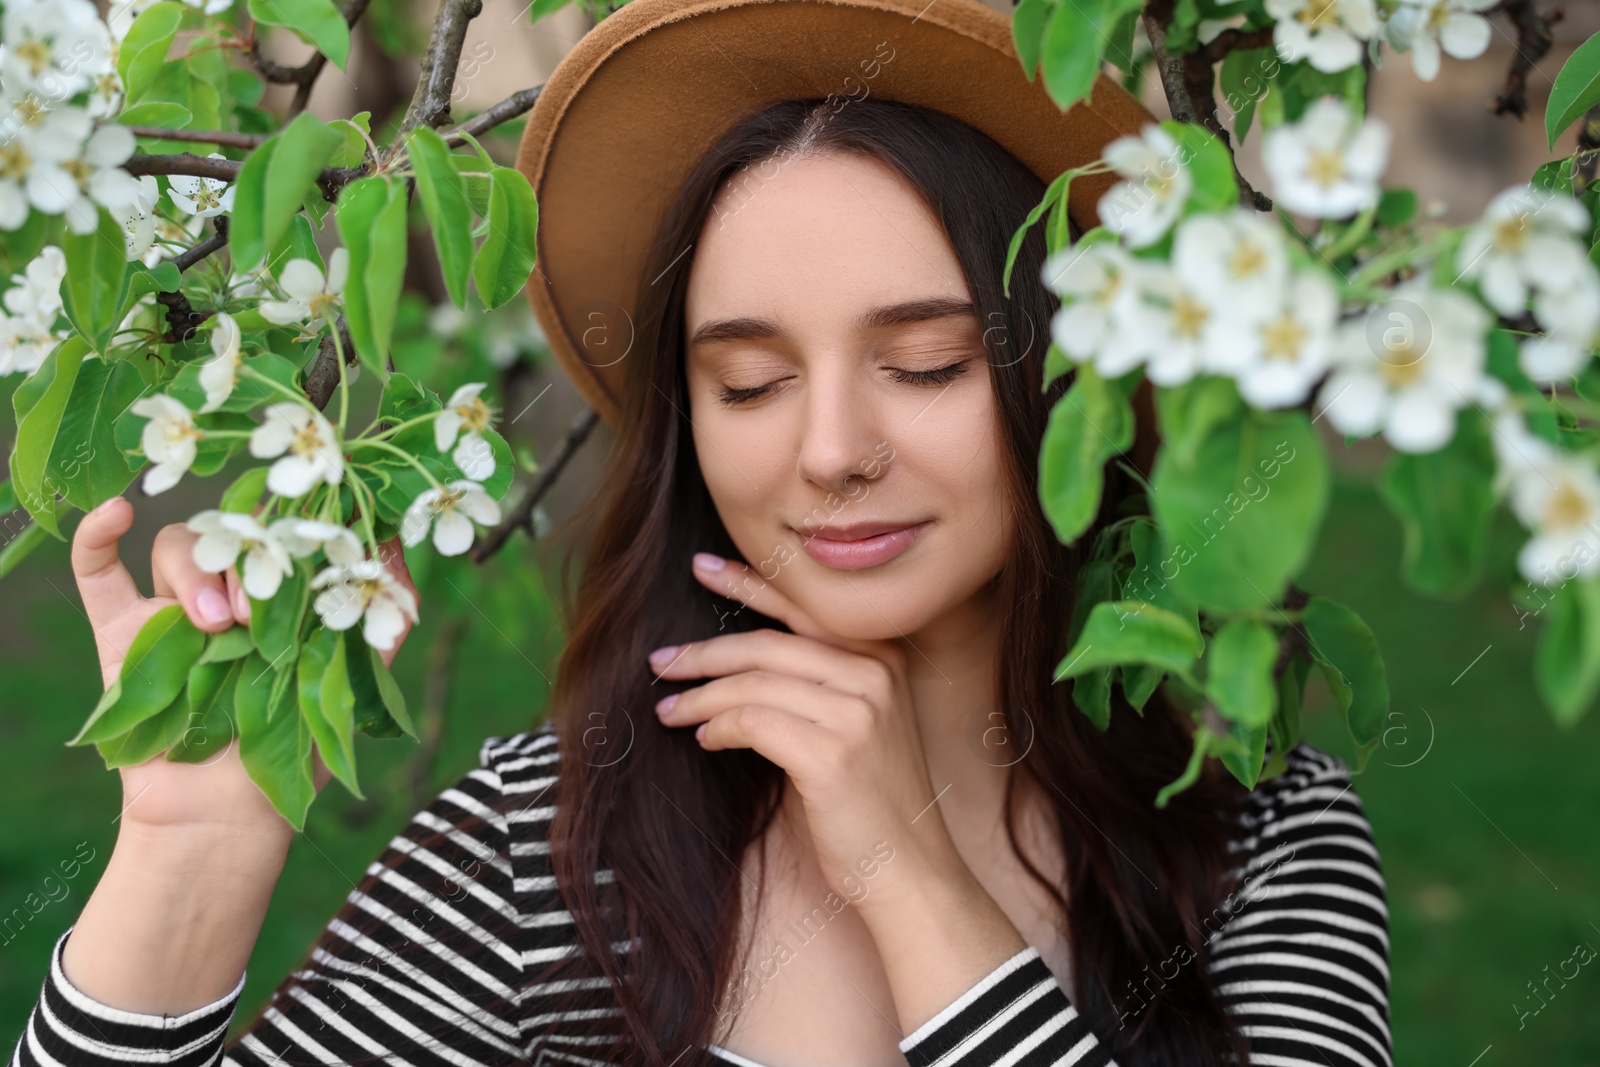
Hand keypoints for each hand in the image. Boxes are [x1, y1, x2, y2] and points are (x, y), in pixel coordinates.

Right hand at [70, 496, 418, 835]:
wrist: (227, 814)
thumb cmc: (294, 750)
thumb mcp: (349, 680)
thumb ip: (376, 620)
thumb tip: (396, 548)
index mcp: (283, 596)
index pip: (286, 531)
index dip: (295, 534)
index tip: (307, 560)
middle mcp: (230, 593)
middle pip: (233, 531)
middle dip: (248, 559)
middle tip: (255, 612)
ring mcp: (173, 609)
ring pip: (178, 547)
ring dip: (196, 572)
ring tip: (215, 623)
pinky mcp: (122, 634)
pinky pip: (98, 573)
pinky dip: (96, 536)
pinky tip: (113, 510)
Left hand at [654, 550, 1031, 1033]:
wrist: (909, 868)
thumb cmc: (872, 800)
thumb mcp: (859, 722)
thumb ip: (819, 681)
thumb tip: (738, 663)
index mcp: (884, 655)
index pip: (804, 604)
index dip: (748, 582)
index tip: (703, 566)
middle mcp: (875, 674)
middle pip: (767, 643)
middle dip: (705, 651)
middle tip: (661, 660)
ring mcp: (857, 713)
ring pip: (752, 683)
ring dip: (700, 697)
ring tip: (668, 708)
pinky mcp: (832, 754)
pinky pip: (752, 722)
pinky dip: (718, 728)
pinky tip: (704, 740)